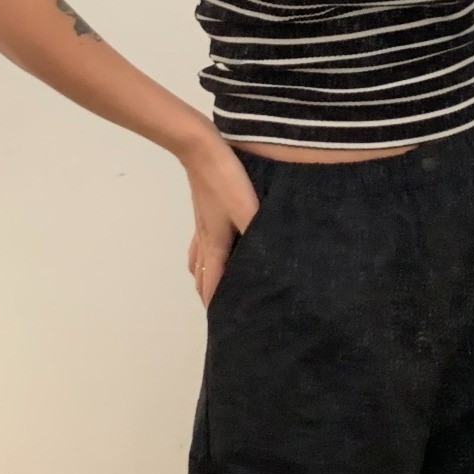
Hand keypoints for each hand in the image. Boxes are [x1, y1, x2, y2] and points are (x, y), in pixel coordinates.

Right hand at [181, 135, 260, 308]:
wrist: (201, 148)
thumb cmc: (227, 181)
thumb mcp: (249, 211)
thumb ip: (260, 236)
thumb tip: (275, 264)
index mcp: (216, 244)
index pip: (212, 284)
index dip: (216, 305)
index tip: (223, 325)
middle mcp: (205, 238)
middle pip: (201, 275)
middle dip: (209, 294)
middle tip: (224, 308)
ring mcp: (201, 223)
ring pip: (198, 258)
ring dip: (204, 275)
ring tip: (214, 285)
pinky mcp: (203, 208)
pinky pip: (200, 239)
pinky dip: (203, 252)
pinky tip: (213, 244)